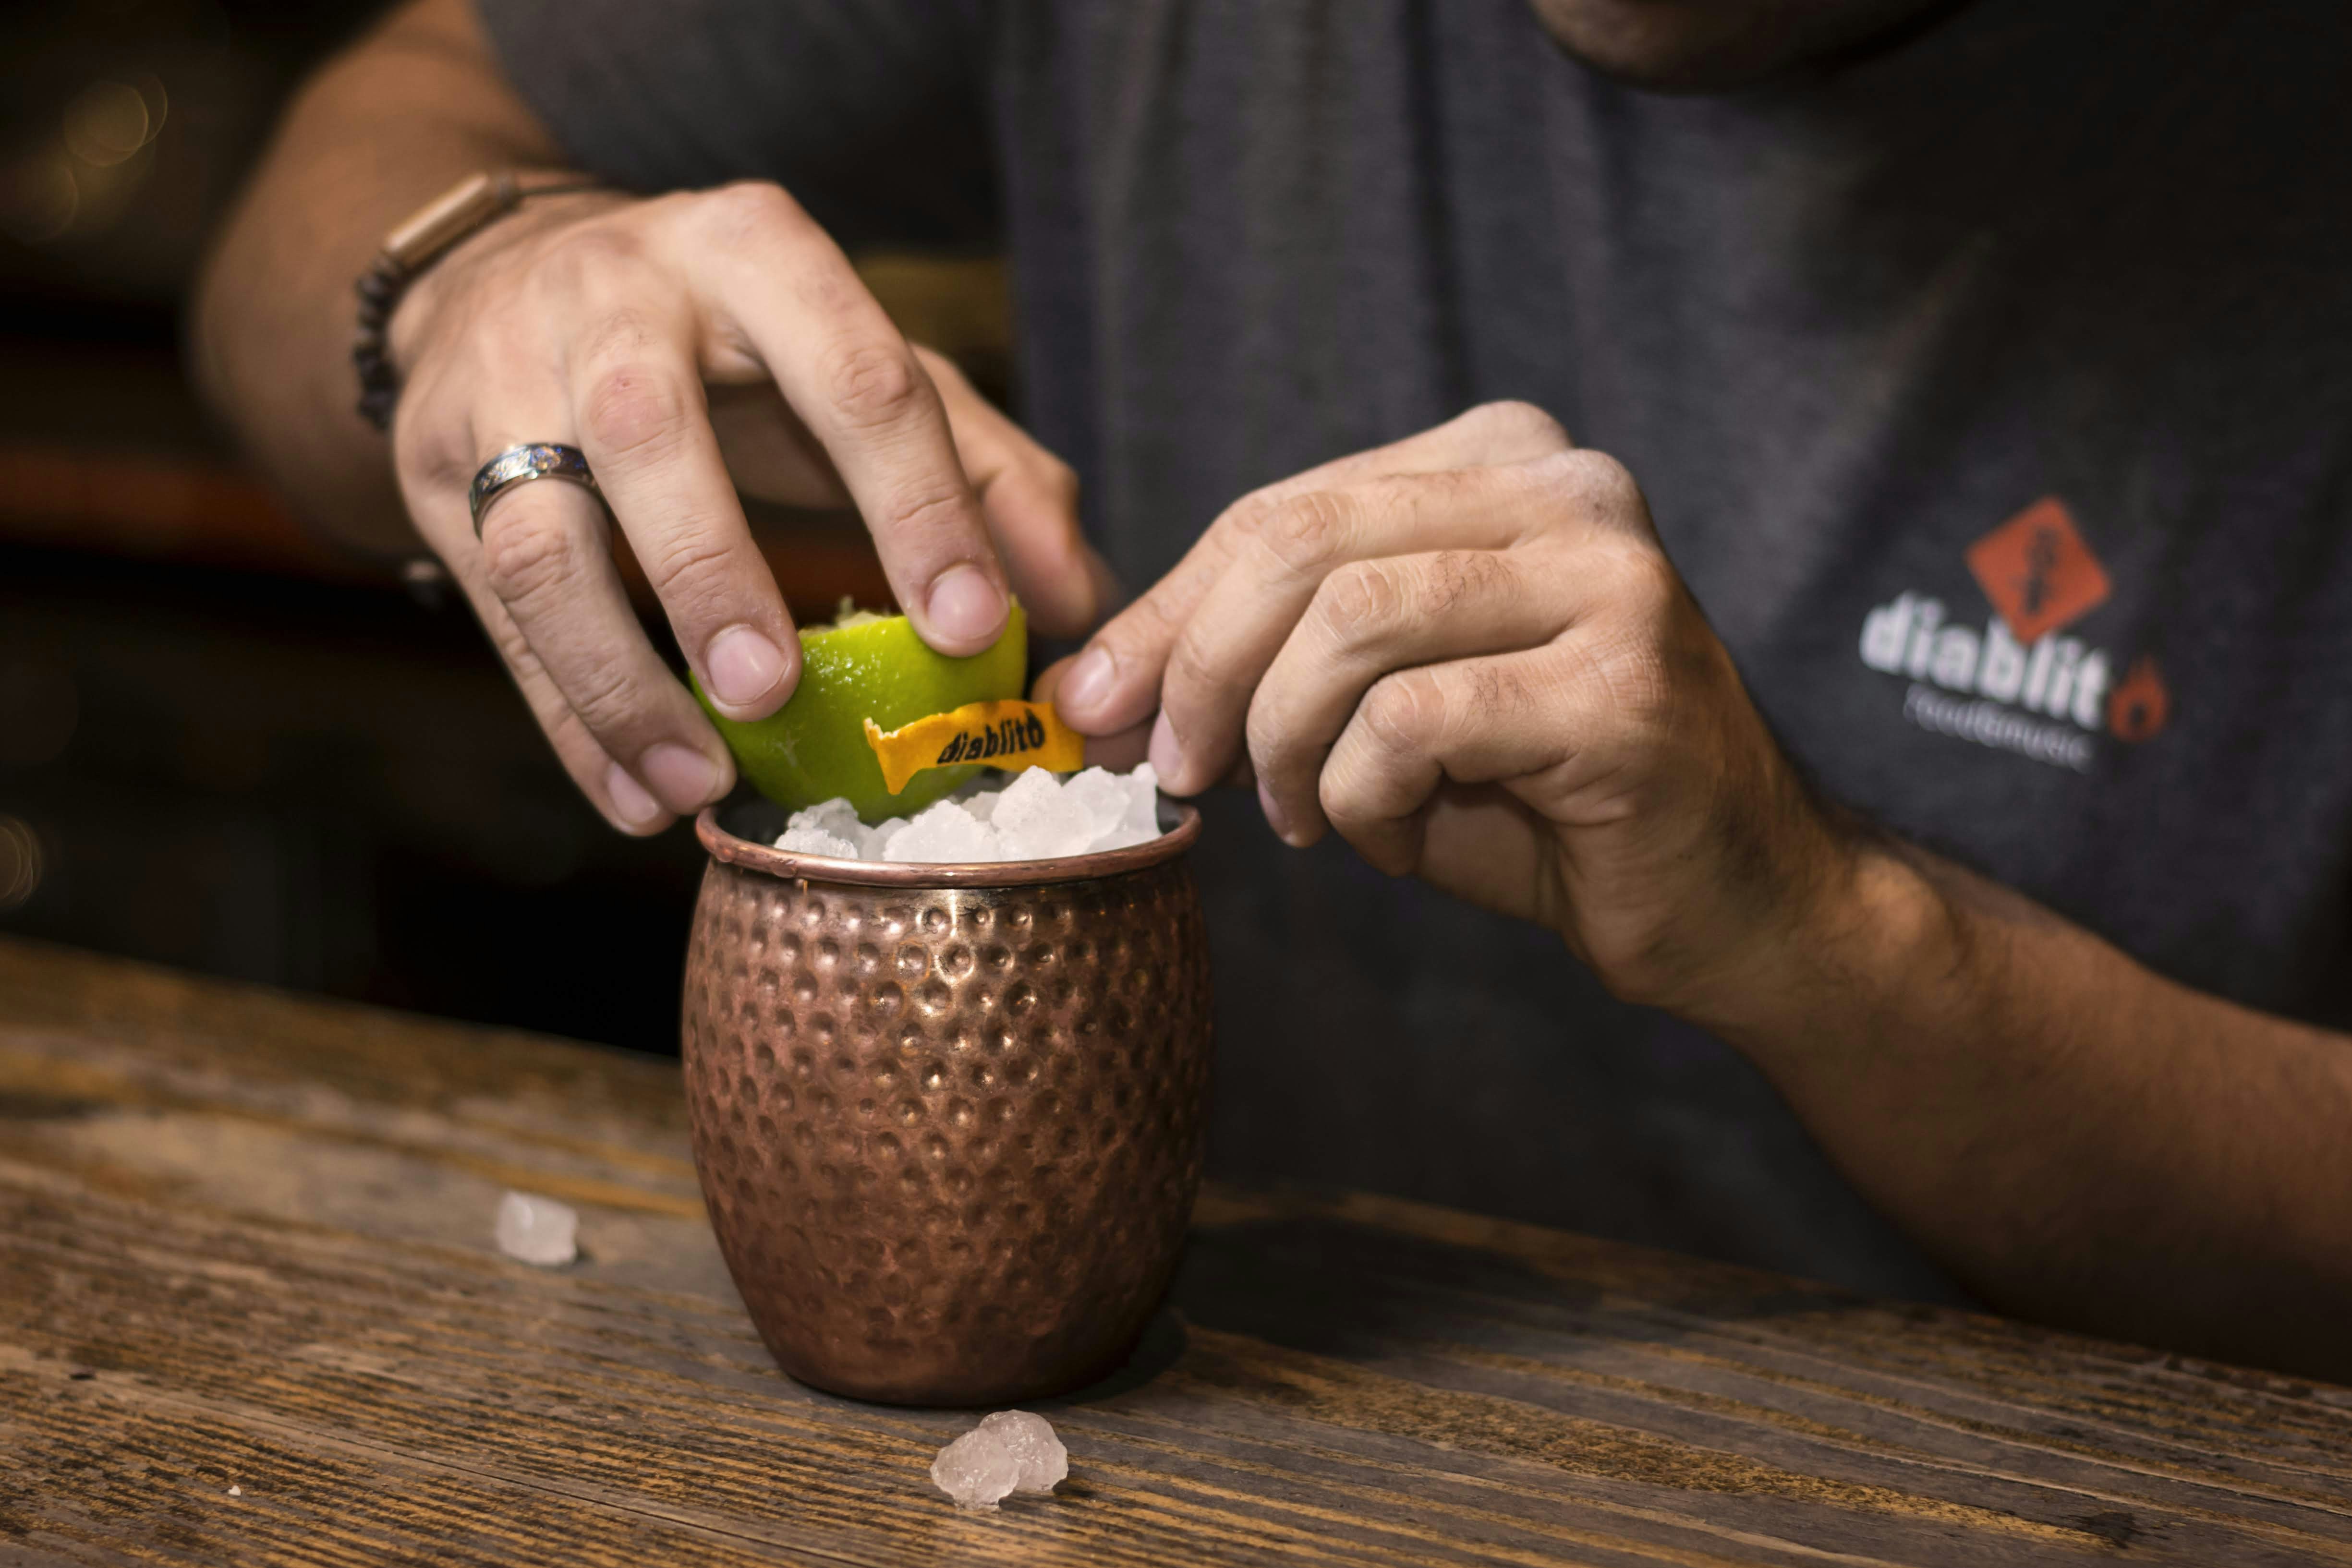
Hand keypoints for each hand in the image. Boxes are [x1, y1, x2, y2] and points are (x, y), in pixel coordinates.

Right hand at [388, 181, 1105, 832]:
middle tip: (778, 693)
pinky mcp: (435, 457)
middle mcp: (616, 294)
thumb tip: (1076, 599)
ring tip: (700, 781)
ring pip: (538, 534)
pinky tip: (639, 798)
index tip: (973, 629)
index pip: (854, 374)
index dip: (917, 506)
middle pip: (649, 431)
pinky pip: (493, 610)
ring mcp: (506, 372)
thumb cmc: (740, 344)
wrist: (514, 275)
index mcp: (755, 251)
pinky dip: (571, 720)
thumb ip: (989, 471)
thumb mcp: (870, 364)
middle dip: (712, 570)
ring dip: (616, 675)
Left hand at [1038, 402, 1857, 1018]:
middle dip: (1200, 670)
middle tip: (1176, 771)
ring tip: (1307, 818)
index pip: (1286, 509)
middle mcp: (1569, 487)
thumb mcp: (1383, 702)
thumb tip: (1103, 686)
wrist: (1735, 904)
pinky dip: (1368, 802)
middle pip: (1303, 545)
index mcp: (1505, 459)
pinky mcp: (1625, 683)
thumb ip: (1272, 661)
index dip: (1169, 613)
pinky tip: (1401, 839)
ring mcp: (1611, 576)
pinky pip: (1413, 724)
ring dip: (1287, 746)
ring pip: (1351, 625)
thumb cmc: (1543, 807)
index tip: (1097, 705)